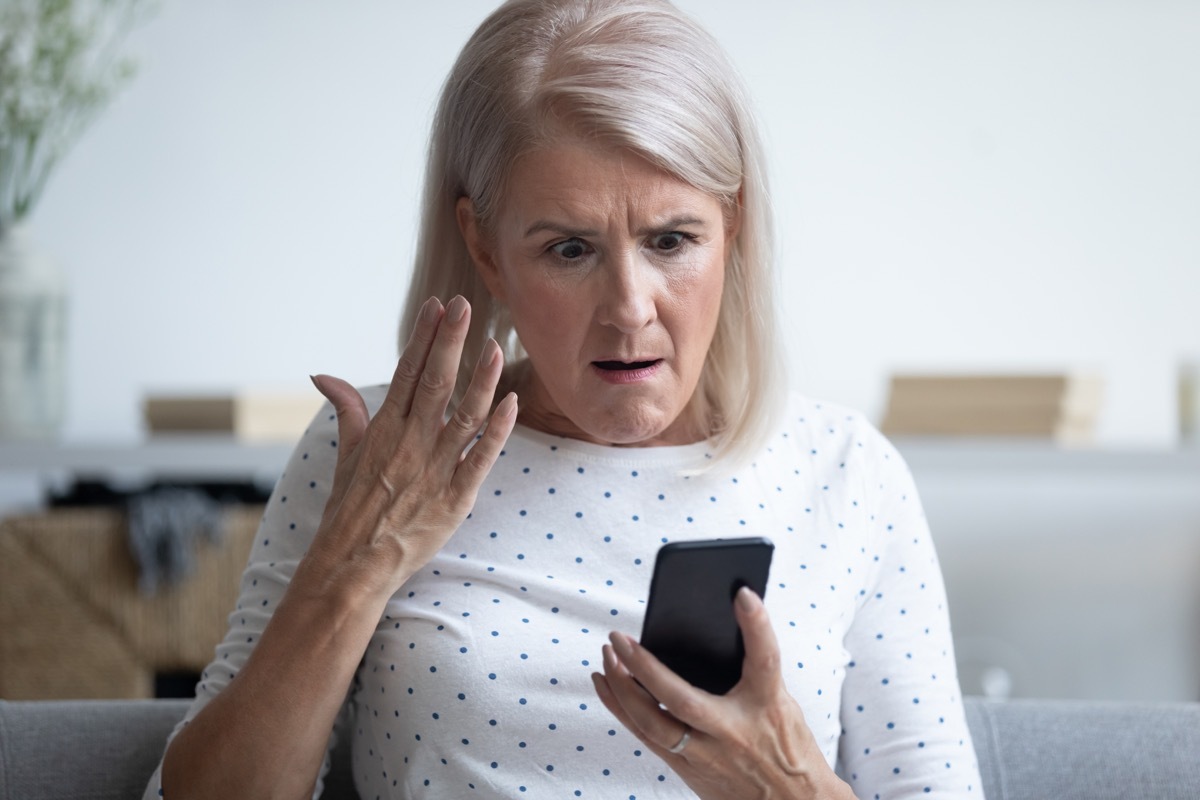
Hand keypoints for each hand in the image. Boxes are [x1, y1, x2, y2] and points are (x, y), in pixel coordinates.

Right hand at [304, 295, 516, 597]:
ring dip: (481, 380)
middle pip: (434, 383)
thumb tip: (323, 375)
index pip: (406, 373)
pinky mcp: (454, 499)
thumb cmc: (348, 512)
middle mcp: (409, 445)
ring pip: (463, 416)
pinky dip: (497, 431)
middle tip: (465, 305)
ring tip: (496, 345)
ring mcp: (434, 471)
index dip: (423, 337)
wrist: (350, 568)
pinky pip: (480, 459)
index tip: (436, 307)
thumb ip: (347, 411)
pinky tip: (512, 402)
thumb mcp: (345, 456)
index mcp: (384, 431)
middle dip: (450, 342)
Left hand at [592, 587, 855, 799]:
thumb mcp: (782, 703)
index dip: (757, 624)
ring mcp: (708, 756)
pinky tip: (607, 685)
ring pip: (652, 723)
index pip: (765, 659)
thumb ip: (752, 670)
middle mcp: (734, 732)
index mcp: (768, 706)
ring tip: (606, 657)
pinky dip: (621, 708)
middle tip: (619, 637)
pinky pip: (646, 737)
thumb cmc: (787, 749)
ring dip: (621, 688)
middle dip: (643, 666)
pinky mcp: (689, 770)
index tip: (743, 593)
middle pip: (681, 698)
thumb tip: (719, 625)